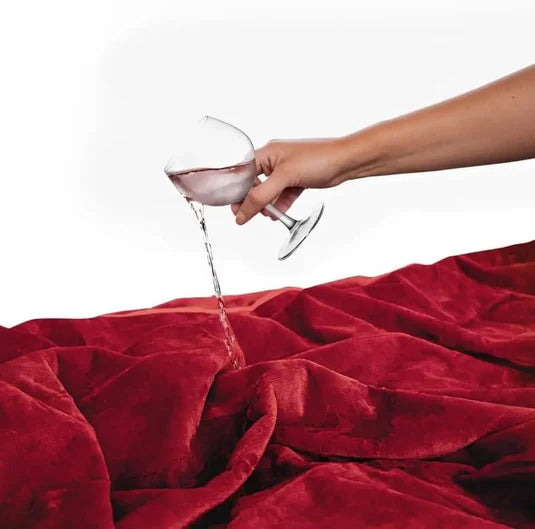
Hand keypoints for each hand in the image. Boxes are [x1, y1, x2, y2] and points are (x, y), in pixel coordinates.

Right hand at [232, 138, 346, 224]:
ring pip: (269, 191)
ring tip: (265, 215)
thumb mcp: (284, 177)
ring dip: (266, 204)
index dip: (236, 190)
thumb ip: (261, 196)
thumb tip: (243, 212)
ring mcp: (287, 170)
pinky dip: (279, 205)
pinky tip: (277, 214)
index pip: (243, 173)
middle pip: (254, 183)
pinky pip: (283, 194)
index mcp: (267, 153)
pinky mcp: (297, 179)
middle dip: (251, 199)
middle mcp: (275, 160)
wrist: (345, 161)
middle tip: (246, 214)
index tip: (234, 208)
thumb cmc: (318, 159)